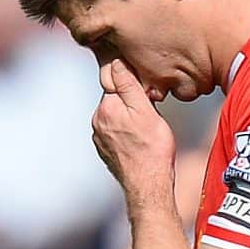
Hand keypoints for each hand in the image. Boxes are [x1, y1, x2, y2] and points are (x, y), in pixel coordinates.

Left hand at [92, 59, 176, 206]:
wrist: (148, 185)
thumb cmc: (152, 150)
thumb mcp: (146, 110)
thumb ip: (128, 84)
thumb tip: (117, 62)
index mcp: (106, 107)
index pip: (114, 81)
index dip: (132, 82)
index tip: (144, 91)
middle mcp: (98, 121)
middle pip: (115, 99)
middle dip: (130, 101)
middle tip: (150, 113)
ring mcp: (100, 138)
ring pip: (115, 116)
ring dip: (128, 118)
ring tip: (146, 131)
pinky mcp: (106, 150)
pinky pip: (116, 133)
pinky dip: (126, 134)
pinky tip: (139, 142)